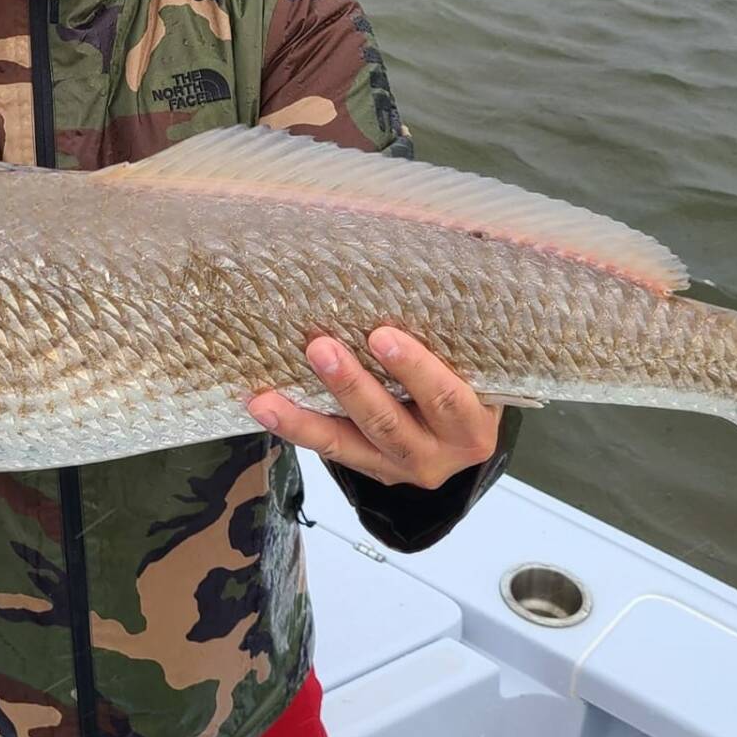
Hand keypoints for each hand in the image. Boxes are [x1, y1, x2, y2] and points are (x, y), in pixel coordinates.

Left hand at [247, 326, 500, 489]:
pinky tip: (263, 406)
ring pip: (349, 443)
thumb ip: (449, 340)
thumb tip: (412, 266)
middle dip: (353, 386)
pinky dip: (293, 427)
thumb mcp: (473, 368)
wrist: (462, 438)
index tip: (382, 335)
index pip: (446, 397)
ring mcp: (399, 468)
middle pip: (390, 422)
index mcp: (472, 426)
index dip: (415, 369)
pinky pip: (329, 449)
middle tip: (320, 347)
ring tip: (269, 395)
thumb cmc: (465, 383)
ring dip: (306, 415)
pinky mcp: (369, 470)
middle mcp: (438, 455)